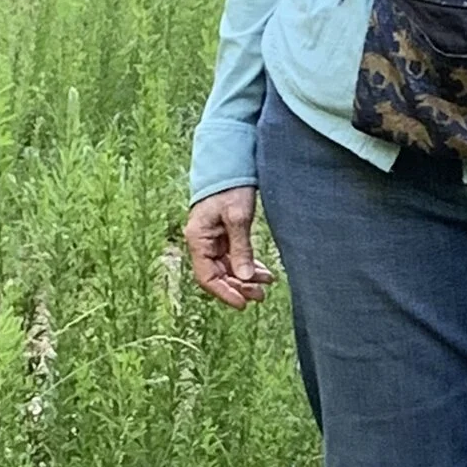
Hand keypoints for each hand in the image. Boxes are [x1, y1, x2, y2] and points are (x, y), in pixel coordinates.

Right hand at [184, 189, 273, 308]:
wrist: (232, 162)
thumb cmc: (231, 185)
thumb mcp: (238, 217)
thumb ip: (240, 248)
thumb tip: (244, 277)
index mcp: (198, 238)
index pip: (206, 277)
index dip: (224, 293)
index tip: (243, 304)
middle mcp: (202, 241)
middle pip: (218, 275)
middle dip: (239, 287)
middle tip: (261, 295)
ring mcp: (213, 238)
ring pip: (227, 268)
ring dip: (246, 278)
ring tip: (267, 283)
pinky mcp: (224, 234)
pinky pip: (234, 257)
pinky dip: (248, 265)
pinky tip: (264, 272)